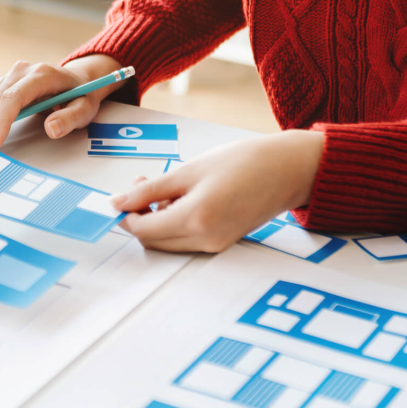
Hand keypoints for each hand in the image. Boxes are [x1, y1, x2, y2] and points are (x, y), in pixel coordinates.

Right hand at [0, 54, 125, 164]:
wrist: (78, 80)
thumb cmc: (81, 95)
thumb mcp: (85, 108)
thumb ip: (70, 118)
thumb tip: (51, 129)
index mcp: (41, 74)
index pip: (14, 97)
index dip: (1, 121)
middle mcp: (21, 72)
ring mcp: (10, 76)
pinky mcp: (3, 84)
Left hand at [112, 130, 324, 252]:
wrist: (289, 169)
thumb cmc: (243, 162)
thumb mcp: (189, 171)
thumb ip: (149, 190)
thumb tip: (117, 203)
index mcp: (196, 220)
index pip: (143, 230)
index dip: (125, 215)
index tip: (120, 196)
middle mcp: (206, 241)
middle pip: (154, 241)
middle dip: (140, 216)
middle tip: (140, 184)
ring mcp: (217, 245)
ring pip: (170, 242)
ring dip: (157, 219)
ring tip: (163, 185)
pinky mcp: (224, 242)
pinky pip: (188, 239)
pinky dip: (176, 222)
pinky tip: (182, 197)